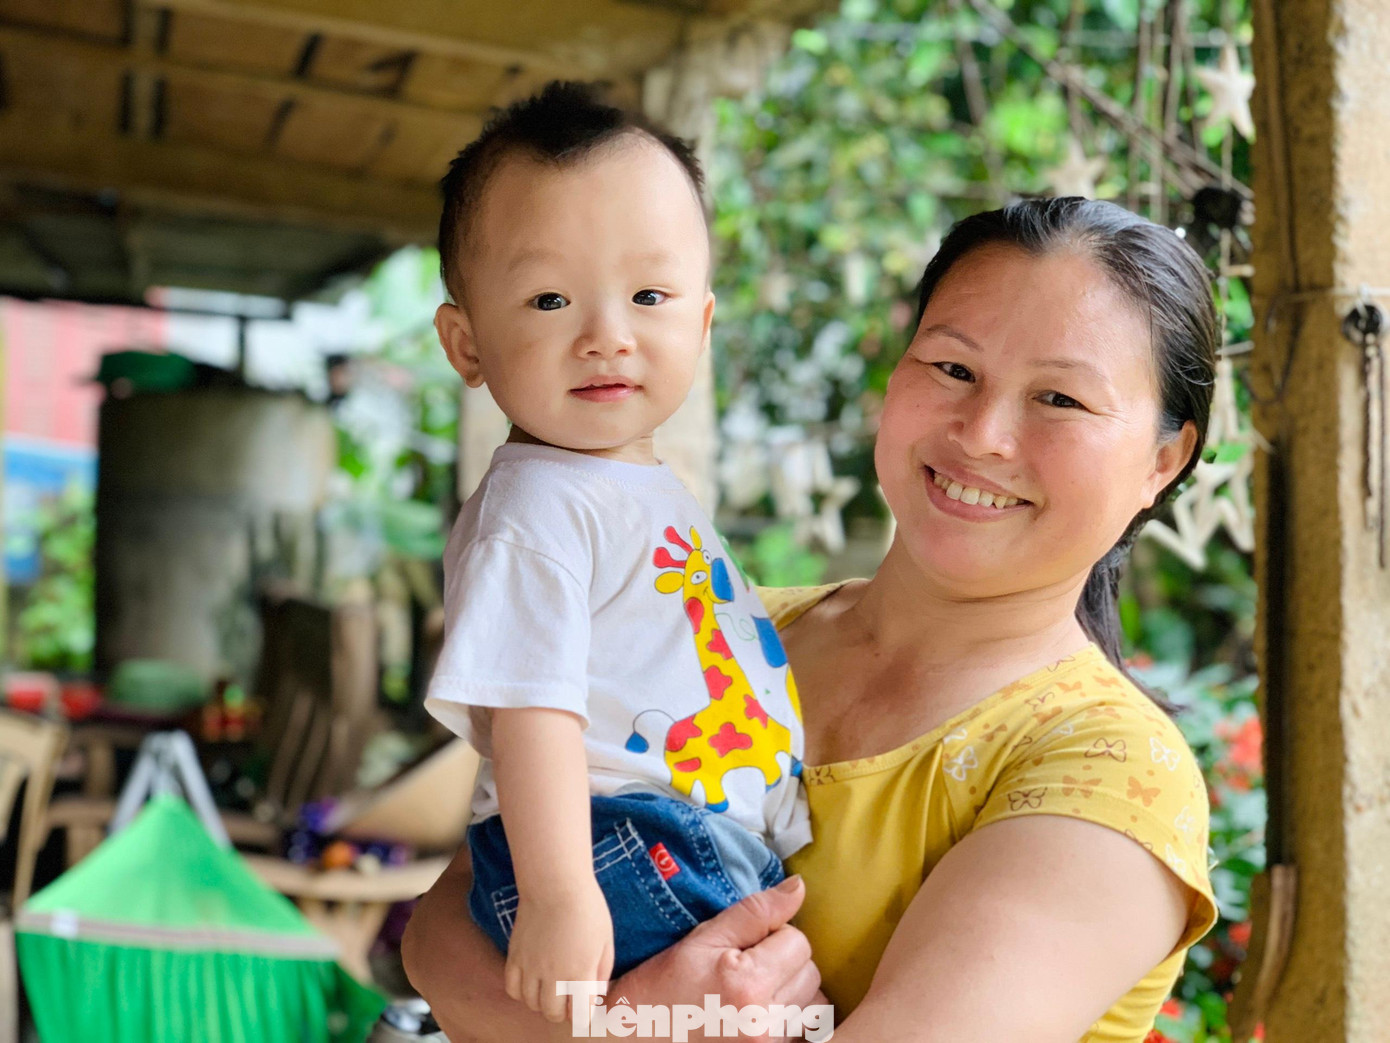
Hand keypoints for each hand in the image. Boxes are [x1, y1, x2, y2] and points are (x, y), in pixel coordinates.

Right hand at [505, 880, 614, 1023]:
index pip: (580, 1014)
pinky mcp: (514, 956)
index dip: (584, 1014)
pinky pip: (512, 989)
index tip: (586, 1007)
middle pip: (553, 1014)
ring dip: (543, 1002)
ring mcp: (530, 967)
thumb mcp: (605, 940)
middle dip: (563, 1011)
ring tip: (551, 988)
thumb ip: (602, 972)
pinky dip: (522, 992)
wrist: (555, 884)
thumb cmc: (586, 908)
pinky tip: (531, 981)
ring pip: (532, 1004)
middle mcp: (553, 975)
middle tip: (569, 999)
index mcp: (580, 973)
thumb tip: (596, 994)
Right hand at [609, 875, 824, 1040]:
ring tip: (753, 991)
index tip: (745, 944)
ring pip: (812, 1003)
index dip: (774, 933)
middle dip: (785, 960)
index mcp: (747, 985)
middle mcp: (764, 1022)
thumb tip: (798, 888)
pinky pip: (801, 1030)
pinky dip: (787, 1018)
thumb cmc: (659, 990)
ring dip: (791, 990)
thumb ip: (754, 912)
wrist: (630, 1040)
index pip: (798, 941)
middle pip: (810, 972)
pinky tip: (756, 1014)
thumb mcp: (700, 940)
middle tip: (746, 965)